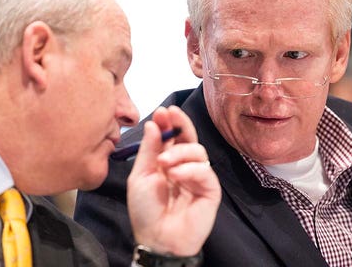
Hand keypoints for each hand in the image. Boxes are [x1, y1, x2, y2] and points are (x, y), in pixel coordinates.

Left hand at [127, 106, 220, 255]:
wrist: (157, 240)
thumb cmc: (146, 211)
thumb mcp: (141, 176)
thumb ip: (149, 150)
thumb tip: (154, 124)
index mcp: (166, 162)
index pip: (172, 137)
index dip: (169, 123)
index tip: (162, 111)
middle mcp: (184, 167)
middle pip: (189, 138)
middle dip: (181, 124)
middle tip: (171, 115)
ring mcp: (198, 177)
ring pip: (198, 151)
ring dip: (179, 152)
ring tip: (164, 164)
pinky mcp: (210, 190)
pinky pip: (205, 170)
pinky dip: (189, 169)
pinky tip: (175, 176)